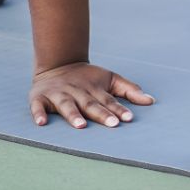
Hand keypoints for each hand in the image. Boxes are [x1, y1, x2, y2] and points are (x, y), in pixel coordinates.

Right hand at [30, 62, 153, 128]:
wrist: (58, 64)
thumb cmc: (88, 78)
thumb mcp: (110, 80)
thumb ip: (129, 90)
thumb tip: (152, 101)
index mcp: (95, 89)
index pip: (109, 101)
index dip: (119, 109)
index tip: (129, 118)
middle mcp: (77, 91)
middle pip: (90, 104)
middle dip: (101, 114)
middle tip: (113, 124)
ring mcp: (58, 94)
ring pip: (67, 105)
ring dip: (73, 115)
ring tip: (81, 126)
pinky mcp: (40, 97)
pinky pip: (38, 106)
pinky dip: (39, 113)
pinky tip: (42, 123)